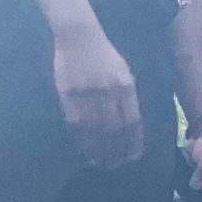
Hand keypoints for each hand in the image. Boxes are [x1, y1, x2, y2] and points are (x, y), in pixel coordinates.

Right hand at [53, 27, 141, 165]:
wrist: (79, 37)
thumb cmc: (105, 55)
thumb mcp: (124, 73)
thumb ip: (128, 97)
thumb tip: (132, 124)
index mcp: (125, 87)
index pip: (132, 122)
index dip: (133, 142)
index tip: (134, 156)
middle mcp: (108, 92)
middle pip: (114, 129)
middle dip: (117, 150)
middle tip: (117, 165)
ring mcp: (86, 94)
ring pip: (95, 130)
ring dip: (99, 149)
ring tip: (101, 162)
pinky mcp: (68, 95)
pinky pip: (76, 123)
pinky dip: (82, 138)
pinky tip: (85, 148)